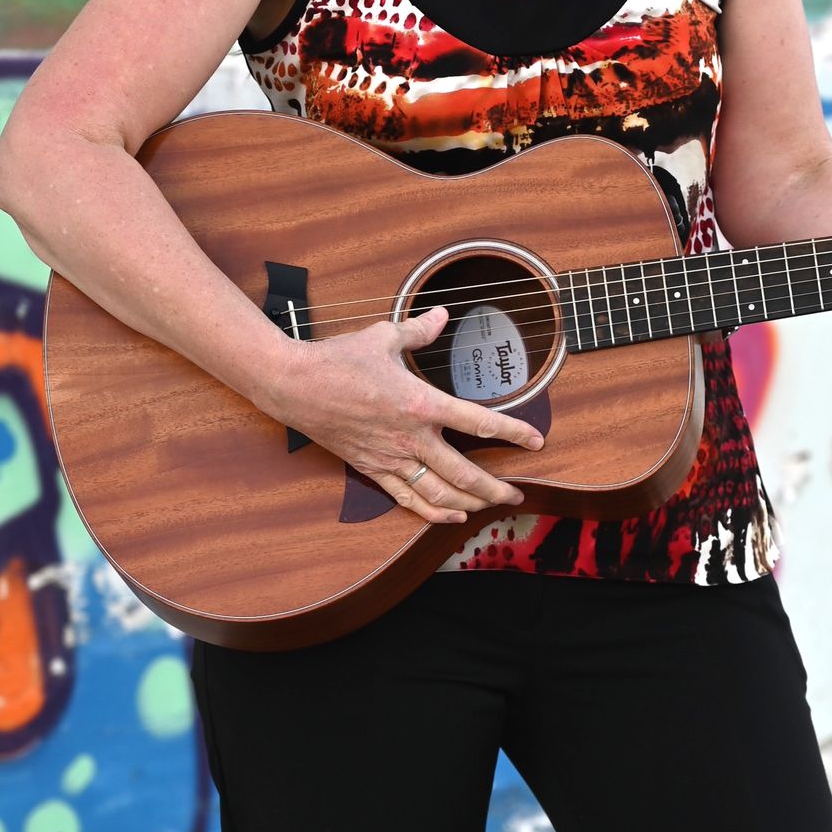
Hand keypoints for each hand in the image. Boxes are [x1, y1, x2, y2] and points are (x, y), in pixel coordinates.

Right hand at [259, 306, 543, 524]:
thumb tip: (442, 315)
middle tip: (519, 494)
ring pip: (439, 493)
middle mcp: (411, 437)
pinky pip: (407, 499)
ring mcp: (390, 458)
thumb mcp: (384, 337)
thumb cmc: (340, 359)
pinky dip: (432, 512)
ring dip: (469, 503)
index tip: (536, 441)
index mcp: (421, 402)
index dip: (513, 433)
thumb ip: (420, 331)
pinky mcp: (371, 469)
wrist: (294, 385)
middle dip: (495, 487)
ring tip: (491, 506)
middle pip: (464, 473)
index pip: (479, 421)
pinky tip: (450, 517)